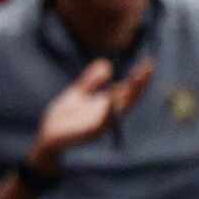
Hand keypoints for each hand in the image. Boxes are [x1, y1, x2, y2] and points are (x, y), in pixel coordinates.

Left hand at [32, 58, 153, 169]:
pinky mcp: (90, 132)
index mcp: (107, 105)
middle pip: (129, 97)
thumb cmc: (64, 117)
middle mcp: (109, 114)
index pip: (128, 89)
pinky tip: (110, 100)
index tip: (149, 63)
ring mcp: (101, 123)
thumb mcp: (78, 93)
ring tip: (138, 79)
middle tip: (149, 68)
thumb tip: (107, 64)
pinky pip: (101, 122)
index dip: (139, 77)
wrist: (48, 136)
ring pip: (120, 108)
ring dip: (130, 94)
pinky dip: (107, 112)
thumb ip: (92, 80)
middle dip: (140, 83)